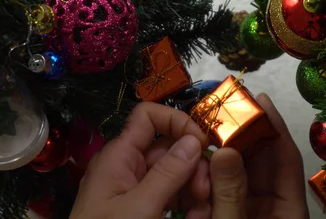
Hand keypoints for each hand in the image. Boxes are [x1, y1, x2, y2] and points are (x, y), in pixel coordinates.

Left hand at [70, 102, 211, 218]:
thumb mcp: (140, 208)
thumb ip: (168, 173)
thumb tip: (194, 140)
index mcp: (120, 156)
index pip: (148, 117)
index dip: (176, 121)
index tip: (201, 142)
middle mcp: (129, 166)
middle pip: (169, 147)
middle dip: (192, 165)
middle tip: (205, 191)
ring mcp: (137, 188)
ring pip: (176, 172)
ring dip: (195, 187)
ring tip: (202, 211)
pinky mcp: (144, 207)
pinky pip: (172, 194)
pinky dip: (188, 202)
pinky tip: (197, 215)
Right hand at [209, 94, 308, 218]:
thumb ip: (230, 194)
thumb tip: (224, 151)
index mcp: (290, 211)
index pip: (288, 159)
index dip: (274, 126)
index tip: (260, 99)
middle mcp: (276, 207)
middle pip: (263, 163)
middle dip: (242, 137)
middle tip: (222, 111)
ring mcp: (256, 212)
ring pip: (241, 174)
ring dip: (223, 157)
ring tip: (204, 134)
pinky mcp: (236, 218)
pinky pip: (226, 192)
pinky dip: (213, 179)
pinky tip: (198, 165)